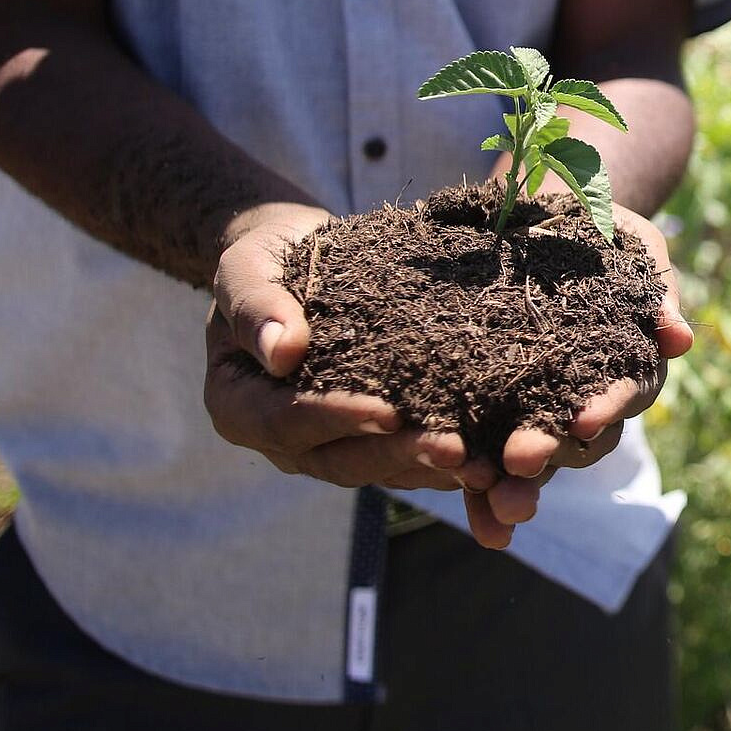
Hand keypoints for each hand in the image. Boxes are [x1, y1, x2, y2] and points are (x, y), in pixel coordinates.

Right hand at [202, 202, 500, 495]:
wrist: (298, 259)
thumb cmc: (266, 261)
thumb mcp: (247, 270)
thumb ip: (256, 307)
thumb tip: (282, 353)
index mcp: (239, 406)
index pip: (286, 422)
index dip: (336, 419)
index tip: (387, 412)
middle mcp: (283, 441)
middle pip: (341, 460)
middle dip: (398, 455)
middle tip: (453, 450)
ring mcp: (327, 446)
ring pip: (381, 469)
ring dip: (431, 470)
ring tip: (483, 467)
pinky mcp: (369, 439)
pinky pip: (406, 461)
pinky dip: (446, 465)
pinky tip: (491, 462)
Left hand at [462, 203, 694, 548]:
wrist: (543, 217)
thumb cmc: (598, 230)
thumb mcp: (633, 246)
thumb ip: (656, 290)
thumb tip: (679, 339)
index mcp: (627, 364)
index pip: (624, 394)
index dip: (607, 408)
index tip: (584, 420)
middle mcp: (588, 397)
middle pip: (578, 441)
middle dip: (552, 453)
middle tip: (522, 462)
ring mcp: (540, 410)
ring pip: (537, 459)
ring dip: (516, 486)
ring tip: (495, 503)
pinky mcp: (494, 413)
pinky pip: (487, 456)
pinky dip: (478, 487)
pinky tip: (462, 500)